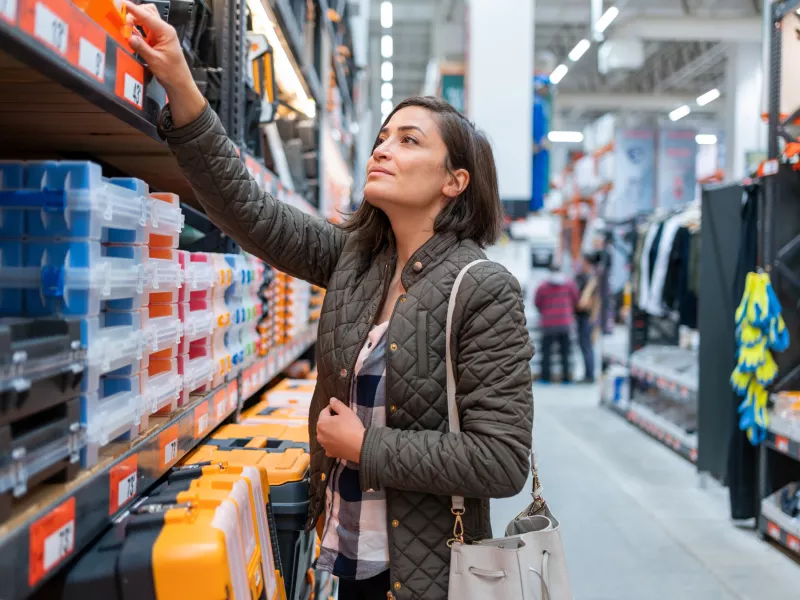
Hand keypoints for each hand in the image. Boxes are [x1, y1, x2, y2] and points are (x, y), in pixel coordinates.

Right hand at [123, 1, 204, 125]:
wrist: (179, 83)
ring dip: (135, 20)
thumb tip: (129, 36)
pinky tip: (129, 32)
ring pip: (145, 19)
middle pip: (147, 12)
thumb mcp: (155, 60)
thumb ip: (141, 47)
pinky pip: (144, 29)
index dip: (134, 9)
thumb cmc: (171, 73)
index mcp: (166, 32)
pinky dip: (136, 29)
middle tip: (123, 23)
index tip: (123, 3)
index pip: (148, 16)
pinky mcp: (156, 40)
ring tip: (125, 27)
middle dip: (134, 14)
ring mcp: (160, 35)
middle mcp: (164, 30)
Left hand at [317, 398, 365, 463]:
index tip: (339, 409)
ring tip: (341, 430)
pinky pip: (329, 445)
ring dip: (330, 432)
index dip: (331, 408)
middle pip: (323, 424)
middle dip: (330, 421)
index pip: (324, 412)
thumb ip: (337, 404)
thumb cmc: (352, 426)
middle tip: (341, 419)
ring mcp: (324, 445)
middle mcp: (319, 434)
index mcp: (321, 423)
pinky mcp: (330, 453)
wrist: (359, 446)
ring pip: (325, 435)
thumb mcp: (346, 412)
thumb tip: (331, 400)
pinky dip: (333, 443)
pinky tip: (340, 441)